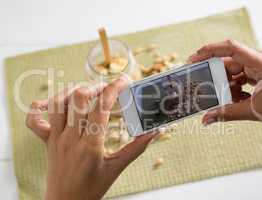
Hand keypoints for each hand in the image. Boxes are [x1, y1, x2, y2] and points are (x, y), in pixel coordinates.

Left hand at [26, 77, 157, 199]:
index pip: (101, 107)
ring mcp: (56, 138)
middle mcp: (71, 138)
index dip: (114, 89)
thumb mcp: (117, 167)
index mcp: (91, 145)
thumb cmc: (92, 188)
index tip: (124, 80)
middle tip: (107, 88)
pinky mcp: (47, 140)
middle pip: (78, 98)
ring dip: (72, 91)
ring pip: (57, 103)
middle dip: (95, 86)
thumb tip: (155, 132)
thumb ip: (137, 148)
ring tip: (86, 92)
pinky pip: (34, 119)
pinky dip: (40, 106)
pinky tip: (54, 103)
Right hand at [189, 40, 261, 129]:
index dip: (210, 50)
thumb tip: (205, 119)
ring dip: (225, 86)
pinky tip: (233, 100)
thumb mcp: (254, 111)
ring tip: (219, 99)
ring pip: (232, 72)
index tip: (193, 57)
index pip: (232, 48)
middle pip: (228, 63)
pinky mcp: (258, 74)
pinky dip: (233, 89)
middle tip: (201, 87)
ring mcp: (259, 67)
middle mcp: (260, 61)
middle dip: (214, 76)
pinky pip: (238, 78)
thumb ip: (226, 113)